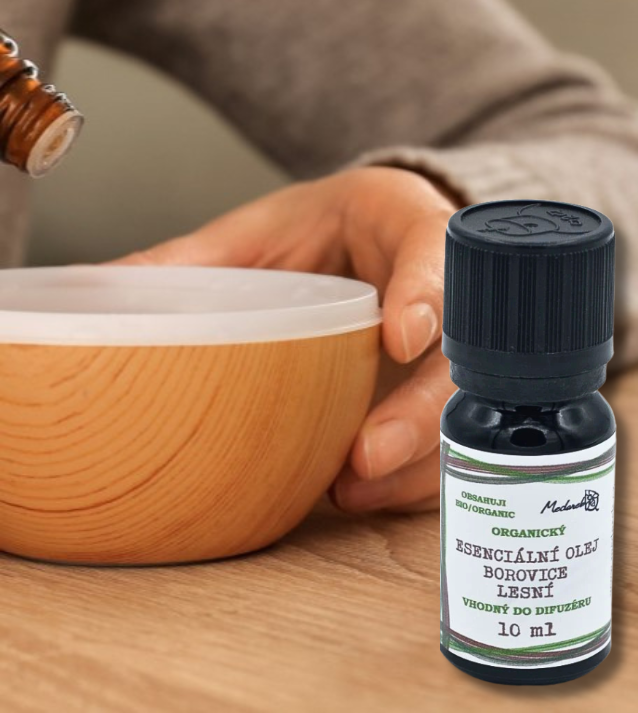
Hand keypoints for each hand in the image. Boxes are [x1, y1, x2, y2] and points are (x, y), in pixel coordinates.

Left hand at [113, 166, 457, 512]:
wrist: (373, 232)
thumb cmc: (324, 227)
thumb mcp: (263, 227)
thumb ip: (195, 257)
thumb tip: (92, 289)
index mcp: (405, 221)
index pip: (432, 249)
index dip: (426, 294)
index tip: (401, 337)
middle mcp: (446, 284)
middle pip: (463, 348)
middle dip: (422, 406)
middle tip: (368, 452)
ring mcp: (453, 340)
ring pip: (468, 404)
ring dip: (418, 456)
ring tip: (353, 487)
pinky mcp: (444, 385)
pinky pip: (450, 435)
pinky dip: (413, 473)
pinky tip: (363, 491)